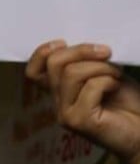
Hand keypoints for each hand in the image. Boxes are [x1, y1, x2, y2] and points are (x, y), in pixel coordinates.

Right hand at [26, 40, 139, 163]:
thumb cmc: (130, 104)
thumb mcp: (106, 75)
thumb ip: (86, 64)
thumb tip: (79, 45)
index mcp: (61, 92)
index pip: (33, 72)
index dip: (42, 53)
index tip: (64, 42)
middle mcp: (59, 103)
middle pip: (53, 64)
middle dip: (82, 51)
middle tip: (106, 52)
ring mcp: (66, 114)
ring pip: (72, 73)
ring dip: (101, 67)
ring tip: (116, 75)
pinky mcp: (79, 122)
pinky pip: (90, 87)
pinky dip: (109, 81)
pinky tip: (117, 88)